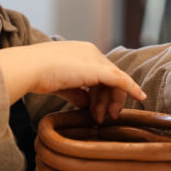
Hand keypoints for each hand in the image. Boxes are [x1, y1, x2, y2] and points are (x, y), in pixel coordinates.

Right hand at [0, 41, 145, 122]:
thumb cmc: (37, 74)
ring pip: (115, 82)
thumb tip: (85, 103)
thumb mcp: (60, 84)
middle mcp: (90, 52)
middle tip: (105, 119)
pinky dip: (132, 89)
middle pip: (109, 78)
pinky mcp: (98, 69)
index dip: (100, 94)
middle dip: (108, 100)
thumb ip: (75, 92)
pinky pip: (121, 80)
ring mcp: (95, 59)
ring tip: (104, 119)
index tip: (97, 111)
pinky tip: (140, 97)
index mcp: (80, 52)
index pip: (98, 74)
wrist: (29, 68)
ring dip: (112, 102)